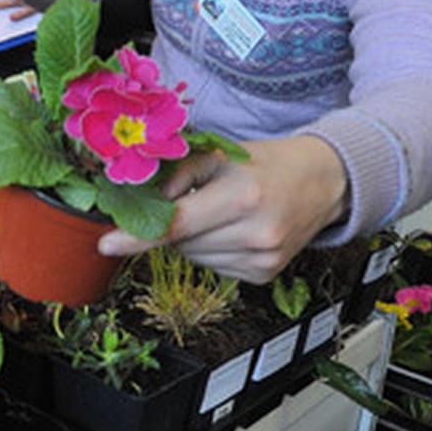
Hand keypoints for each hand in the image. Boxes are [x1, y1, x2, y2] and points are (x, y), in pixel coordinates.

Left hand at [98, 136, 348, 283]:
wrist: (323, 181)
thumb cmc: (267, 164)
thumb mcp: (218, 154)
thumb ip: (176, 174)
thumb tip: (144, 200)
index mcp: (242, 197)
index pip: (177, 224)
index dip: (137, 236)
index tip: (107, 244)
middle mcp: (255, 234)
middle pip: (181, 243)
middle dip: (174, 224)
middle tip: (195, 200)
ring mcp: (262, 260)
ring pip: (193, 258)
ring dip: (193, 239)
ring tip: (221, 212)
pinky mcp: (265, 276)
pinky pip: (214, 267)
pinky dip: (212, 250)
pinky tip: (233, 230)